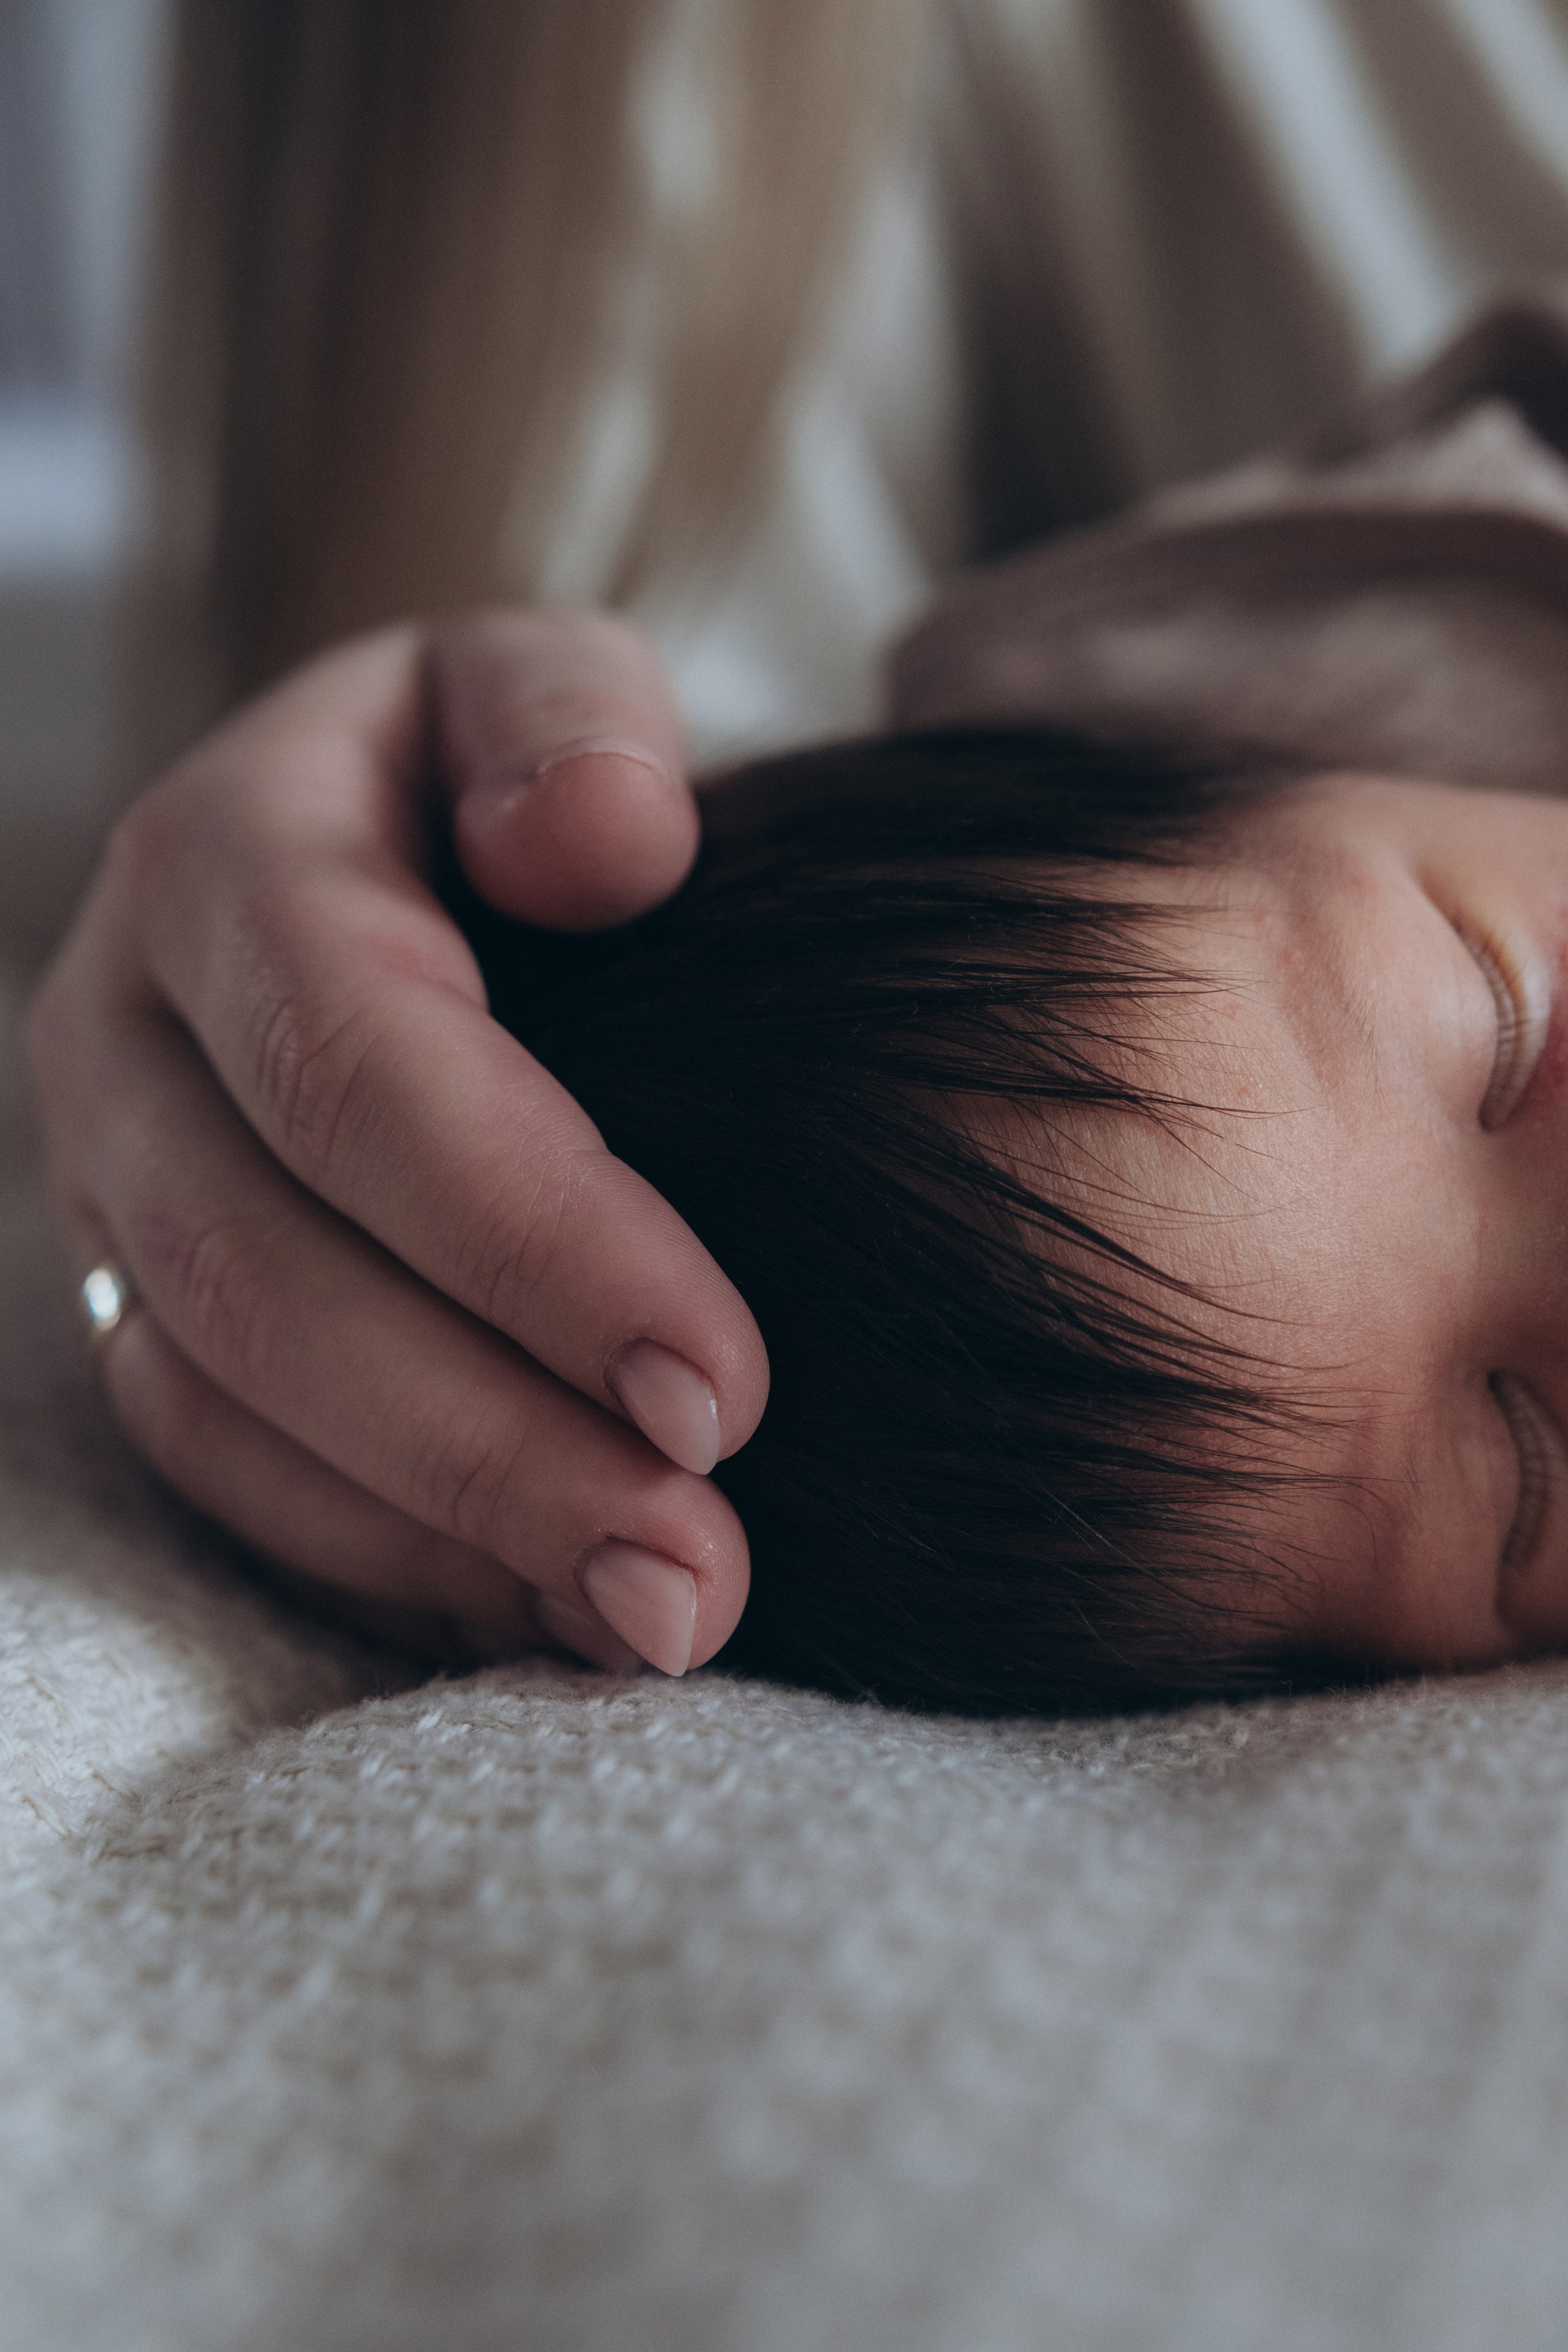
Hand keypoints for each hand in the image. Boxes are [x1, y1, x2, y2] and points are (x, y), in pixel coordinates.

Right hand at [26, 609, 768, 1676]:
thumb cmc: (499, 775)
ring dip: (441, 1534)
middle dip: (491, 1442)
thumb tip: (603, 838)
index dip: (532, 1238)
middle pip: (268, 1276)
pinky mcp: (137, 1305)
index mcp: (221, 862)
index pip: (353, 1067)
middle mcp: (124, 1039)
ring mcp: (107, 1192)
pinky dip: (378, 1557)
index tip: (723, 1387)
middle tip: (698, 1570)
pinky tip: (544, 1607)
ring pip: (223, 1404)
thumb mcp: (545, 688)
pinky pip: (218, 1471)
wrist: (374, 853)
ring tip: (656, 1619)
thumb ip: (577, 722)